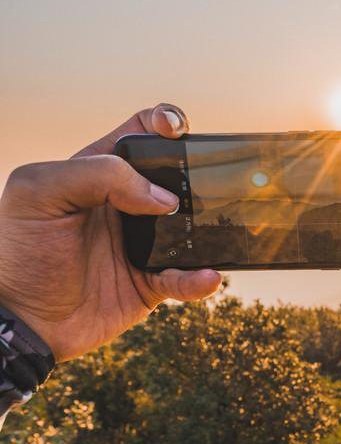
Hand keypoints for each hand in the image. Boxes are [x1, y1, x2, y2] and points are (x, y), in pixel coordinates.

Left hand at [0, 105, 220, 361]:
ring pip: (190, 227)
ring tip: (217, 229)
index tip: (175, 132)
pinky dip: (200, 278)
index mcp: (98, 172)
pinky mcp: (149, 283)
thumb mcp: (40, 193)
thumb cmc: (18, 251)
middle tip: (208, 180)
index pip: (140, 134)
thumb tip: (161, 197)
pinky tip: (207, 276)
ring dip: (208, 227)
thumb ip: (97, 175)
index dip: (164, 124)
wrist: (19, 319)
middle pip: (176, 176)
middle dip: (198, 172)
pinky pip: (184, 278)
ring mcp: (141, 244)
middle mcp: (124, 205)